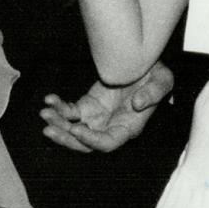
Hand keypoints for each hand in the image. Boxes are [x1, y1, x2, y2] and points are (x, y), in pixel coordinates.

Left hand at [40, 61, 174, 152]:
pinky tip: (50, 99)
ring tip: (45, 113)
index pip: (107, 143)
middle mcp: (110, 127)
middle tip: (49, 129)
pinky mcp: (87, 106)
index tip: (76, 128)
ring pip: (73, 130)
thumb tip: (138, 104)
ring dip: (57, 124)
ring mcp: (97, 118)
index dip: (91, 140)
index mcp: (128, 127)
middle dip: (66, 139)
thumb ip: (154, 92)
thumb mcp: (163, 80)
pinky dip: (58, 107)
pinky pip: (70, 112)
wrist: (141, 64)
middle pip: (84, 143)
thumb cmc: (155, 74)